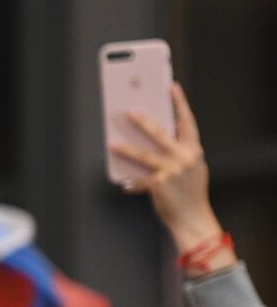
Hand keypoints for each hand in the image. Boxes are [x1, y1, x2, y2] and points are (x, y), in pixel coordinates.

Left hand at [111, 83, 236, 273]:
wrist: (192, 219)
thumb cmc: (189, 194)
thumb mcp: (192, 170)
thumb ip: (181, 154)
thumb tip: (158, 139)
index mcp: (194, 151)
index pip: (187, 122)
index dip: (180, 104)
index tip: (172, 88)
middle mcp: (184, 158)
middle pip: (160, 134)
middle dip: (144, 121)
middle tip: (129, 110)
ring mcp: (172, 171)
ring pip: (143, 155)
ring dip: (126, 149)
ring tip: (112, 143)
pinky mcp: (159, 184)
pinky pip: (139, 179)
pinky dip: (131, 181)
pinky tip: (122, 183)